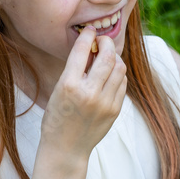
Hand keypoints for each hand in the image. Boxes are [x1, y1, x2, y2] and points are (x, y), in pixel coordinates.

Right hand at [40, 28, 127, 161]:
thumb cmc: (57, 117)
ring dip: (115, 58)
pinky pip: (122, 84)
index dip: (88, 36)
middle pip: (108, 57)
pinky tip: (111, 74)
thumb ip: (75, 70)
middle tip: (102, 41)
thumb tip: (91, 48)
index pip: (81, 51)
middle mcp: (89, 93)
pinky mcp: (115, 110)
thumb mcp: (58, 90)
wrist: (66, 148)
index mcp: (68, 85)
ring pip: (120, 68)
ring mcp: (105, 102)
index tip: (90, 30)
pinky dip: (118, 74)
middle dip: (106, 43)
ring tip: (107, 57)